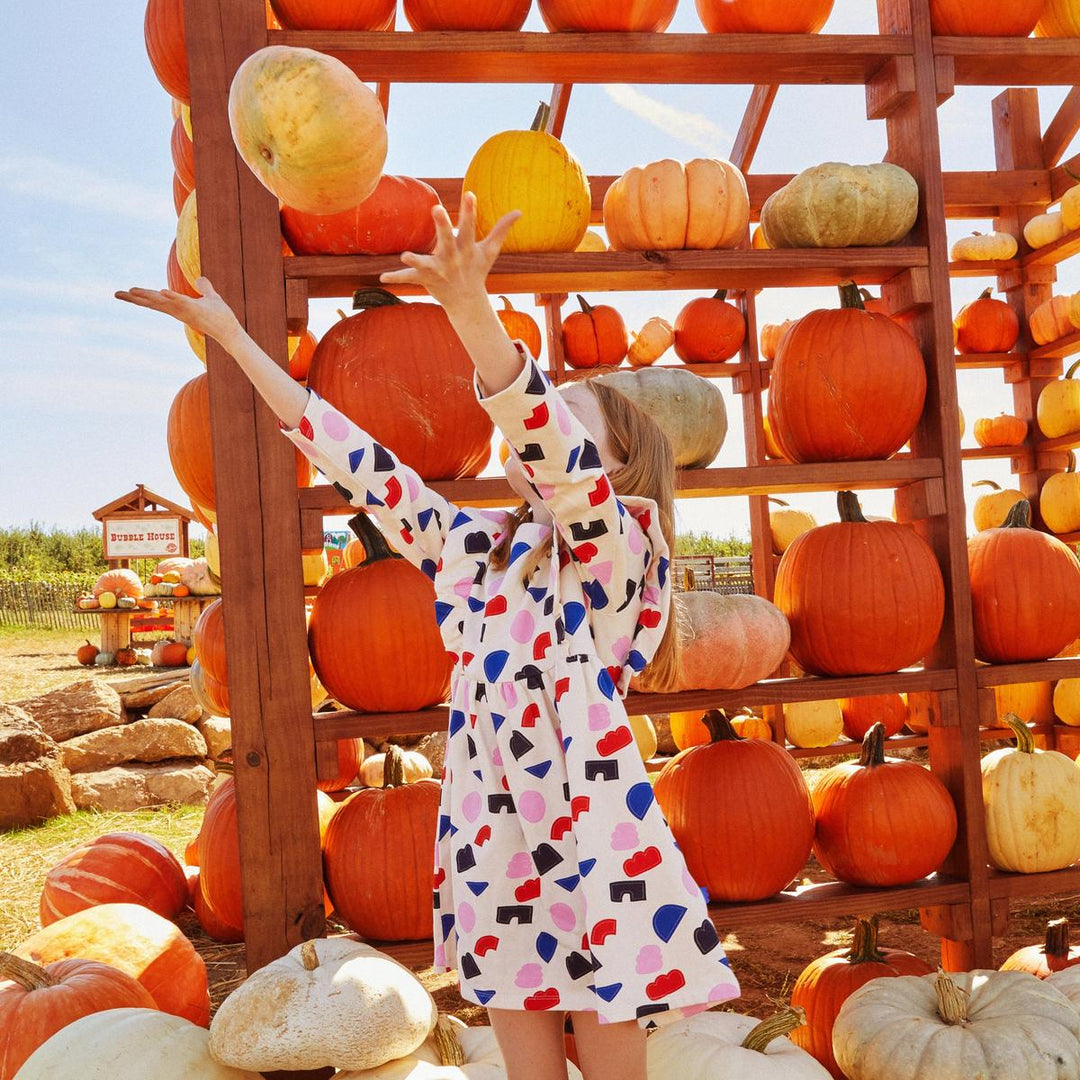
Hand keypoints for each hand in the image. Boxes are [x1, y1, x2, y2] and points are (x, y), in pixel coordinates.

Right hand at [115, 277, 241, 345]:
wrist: (230, 331)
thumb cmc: (220, 316)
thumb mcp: (211, 297)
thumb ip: (205, 288)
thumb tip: (200, 278)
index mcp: (178, 306)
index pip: (156, 300)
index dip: (141, 296)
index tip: (125, 292)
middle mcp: (178, 310)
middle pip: (153, 303)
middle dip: (135, 298)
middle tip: (116, 294)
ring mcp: (185, 311)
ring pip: (163, 302)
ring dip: (148, 296)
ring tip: (131, 290)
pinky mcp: (195, 311)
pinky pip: (181, 302)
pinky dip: (172, 297)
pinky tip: (162, 291)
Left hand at [379, 192, 519, 311]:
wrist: (467, 302)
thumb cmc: (477, 270)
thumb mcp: (490, 251)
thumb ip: (501, 229)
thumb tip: (520, 212)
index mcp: (467, 249)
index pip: (470, 227)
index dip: (470, 211)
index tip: (469, 194)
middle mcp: (453, 259)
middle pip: (448, 240)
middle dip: (443, 226)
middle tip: (437, 208)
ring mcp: (439, 270)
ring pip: (426, 263)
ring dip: (416, 260)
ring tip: (405, 254)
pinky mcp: (426, 279)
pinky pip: (409, 278)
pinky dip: (396, 278)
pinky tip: (382, 277)